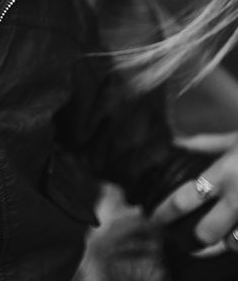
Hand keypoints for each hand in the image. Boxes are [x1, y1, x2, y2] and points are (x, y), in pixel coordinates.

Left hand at [152, 140, 237, 255]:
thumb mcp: (236, 138)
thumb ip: (206, 144)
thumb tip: (177, 143)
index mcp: (223, 174)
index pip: (184, 198)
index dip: (164, 212)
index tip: (154, 219)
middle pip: (207, 232)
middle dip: (195, 237)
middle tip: (188, 236)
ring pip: (234, 245)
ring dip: (225, 243)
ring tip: (219, 238)